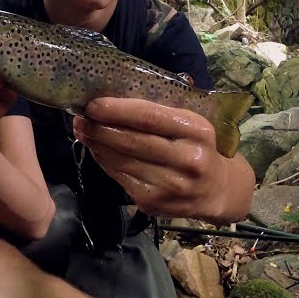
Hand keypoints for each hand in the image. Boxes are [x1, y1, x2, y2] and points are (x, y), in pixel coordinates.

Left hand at [72, 96, 253, 222]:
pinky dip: (104, 162)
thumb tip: (116, 94)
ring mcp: (171, 185)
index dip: (118, 110)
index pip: (151, 117)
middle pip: (133, 141)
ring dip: (97, 144)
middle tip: (80, 116)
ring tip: (83, 130)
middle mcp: (188, 159)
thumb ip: (163, 110)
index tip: (94, 104)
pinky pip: (121, 178)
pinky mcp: (154, 203)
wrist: (218, 191)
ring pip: (123, 161)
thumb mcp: (194, 123)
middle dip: (101, 127)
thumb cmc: (199, 147)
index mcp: (198, 131)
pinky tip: (96, 150)